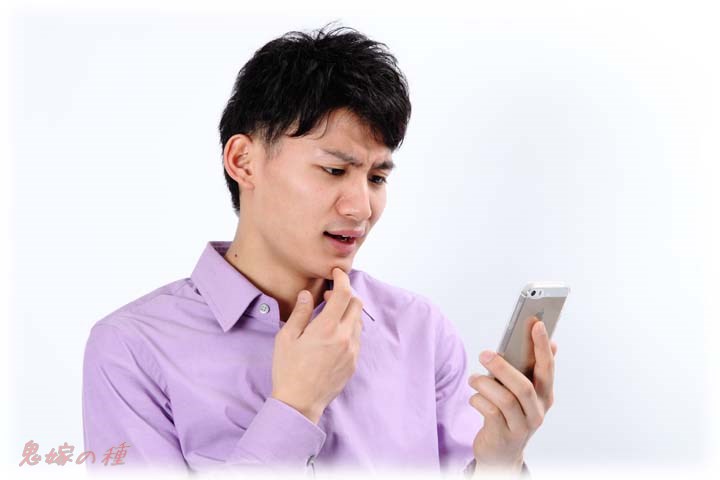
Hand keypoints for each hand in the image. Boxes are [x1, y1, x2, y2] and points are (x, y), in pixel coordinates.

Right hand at [270, 267, 362, 423]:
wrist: (300, 403)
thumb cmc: (288, 369)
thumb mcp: (287, 337)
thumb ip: (300, 312)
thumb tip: (308, 294)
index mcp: (327, 328)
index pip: (344, 294)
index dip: (342, 279)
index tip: (336, 273)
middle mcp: (345, 337)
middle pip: (356, 304)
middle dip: (345, 295)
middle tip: (328, 297)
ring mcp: (352, 351)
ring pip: (358, 321)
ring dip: (347, 312)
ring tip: (329, 317)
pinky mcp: (354, 363)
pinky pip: (356, 338)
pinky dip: (348, 328)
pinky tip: (333, 335)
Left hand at [467, 318, 557, 471]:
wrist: (501, 452)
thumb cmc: (511, 414)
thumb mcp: (524, 393)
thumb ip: (533, 369)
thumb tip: (552, 342)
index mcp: (545, 395)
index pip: (547, 368)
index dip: (542, 346)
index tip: (537, 324)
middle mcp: (537, 411)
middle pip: (524, 386)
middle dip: (503, 367)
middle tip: (485, 354)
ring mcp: (522, 425)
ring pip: (504, 399)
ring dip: (485, 384)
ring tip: (474, 379)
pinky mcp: (504, 434)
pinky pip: (489, 412)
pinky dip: (478, 400)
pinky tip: (474, 397)